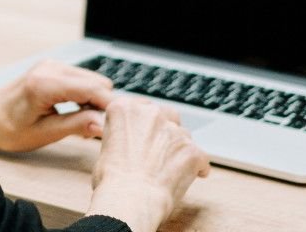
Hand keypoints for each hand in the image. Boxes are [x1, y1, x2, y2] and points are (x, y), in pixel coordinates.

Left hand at [0, 59, 114, 151]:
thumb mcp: (42, 133)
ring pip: (93, 80)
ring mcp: (52, 65)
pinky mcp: (54, 67)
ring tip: (82, 124)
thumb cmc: (7, 127)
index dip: (110, 108)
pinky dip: (86, 96)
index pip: (94, 90)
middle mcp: (51, 68)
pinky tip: (76, 113)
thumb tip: (103, 125)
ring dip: (95, 102)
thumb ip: (75, 126)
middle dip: (103, 106)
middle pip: (98, 83)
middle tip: (94, 131)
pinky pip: (82, 79)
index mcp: (46, 84)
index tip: (118, 126)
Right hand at [86, 97, 209, 230]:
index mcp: (125, 109)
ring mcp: (174, 131)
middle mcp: (151, 113)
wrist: (130, 199)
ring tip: (167, 169)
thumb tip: (131, 141)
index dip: (142, 124)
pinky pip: (200, 156)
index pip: (139, 106)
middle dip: (162, 131)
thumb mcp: (105, 146)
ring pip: (182, 135)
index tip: (141, 135)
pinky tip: (187, 177)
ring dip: (177, 148)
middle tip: (154, 152)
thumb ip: (122, 134)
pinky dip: (196, 166)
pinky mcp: (192, 150)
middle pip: (165, 115)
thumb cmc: (112, 179)